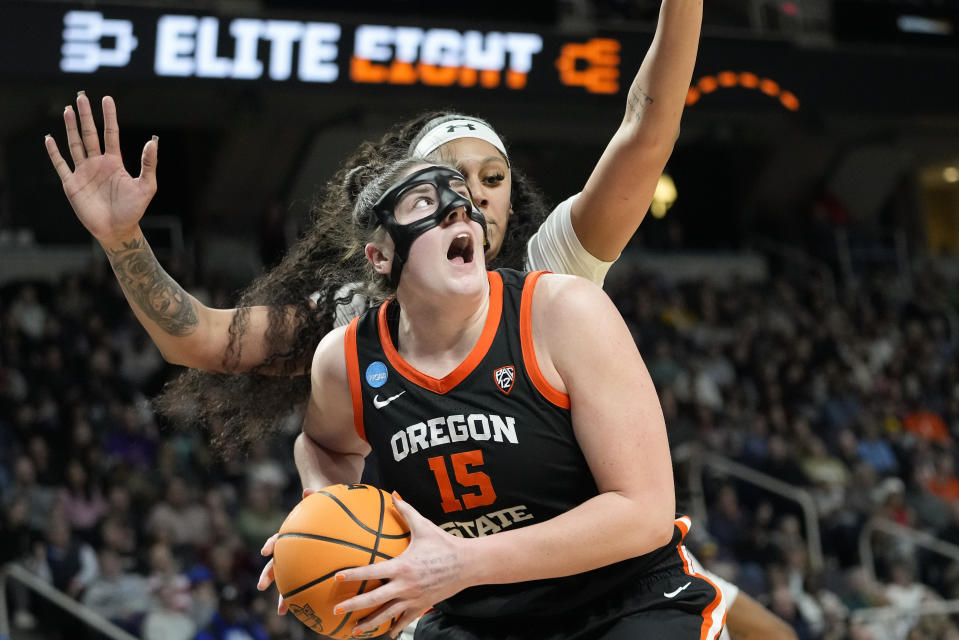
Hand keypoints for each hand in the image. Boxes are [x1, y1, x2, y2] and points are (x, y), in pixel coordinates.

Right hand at [44, 93, 157, 243]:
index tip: (107, 99)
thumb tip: (153, 142)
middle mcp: (97, 163)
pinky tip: (49, 138)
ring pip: (75, 144)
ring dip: (70, 128)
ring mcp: (83, 172)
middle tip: (81, 96)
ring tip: (68, 109)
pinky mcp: (71, 184)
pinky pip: (61, 164)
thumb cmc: (134, 210)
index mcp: (114, 162)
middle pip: (90, 134)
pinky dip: (54, 152)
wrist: (118, 230)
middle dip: (85, 115)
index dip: (108, 116)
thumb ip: (149, 164)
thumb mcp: (146, 186)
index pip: (111, 133)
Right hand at [257, 488, 319, 615]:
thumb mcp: (323, 500)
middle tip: (261, 586)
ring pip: (289, 579)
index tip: (266, 550)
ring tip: (282, 611)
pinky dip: (307, 597)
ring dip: (284, 595)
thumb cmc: (326, 506)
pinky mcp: (310, 569)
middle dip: (268, 576)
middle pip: (277, 564)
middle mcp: (292, 550)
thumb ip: (315, 496)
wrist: (332, 512)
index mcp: (292, 534)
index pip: (279, 538)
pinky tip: (310, 610)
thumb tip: (308, 490)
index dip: (272, 543)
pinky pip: (308, 584)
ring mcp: (300, 561)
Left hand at [333, 493, 469, 638]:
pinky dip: (395, 628)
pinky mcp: (422, 606)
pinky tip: (387, 634)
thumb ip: (406, 511)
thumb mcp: (424, 526)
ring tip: (354, 631)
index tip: (337, 578)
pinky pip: (405, 620)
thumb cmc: (444, 544)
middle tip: (337, 610)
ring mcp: (413, 599)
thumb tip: (393, 494)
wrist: (468, 564)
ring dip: (369, 623)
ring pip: (387, 615)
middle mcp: (405, 585)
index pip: (372, 572)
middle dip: (354, 606)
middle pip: (374, 599)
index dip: (353, 575)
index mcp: (402, 566)